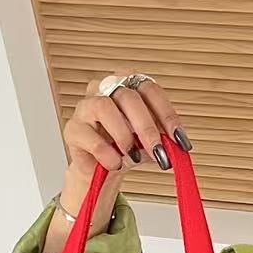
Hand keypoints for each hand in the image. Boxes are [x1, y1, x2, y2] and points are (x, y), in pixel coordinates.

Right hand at [58, 75, 189, 236]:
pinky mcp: (73, 128)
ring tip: (132, 155)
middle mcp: (105, 89)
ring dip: (123, 134)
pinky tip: (115, 164)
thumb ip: (161, 140)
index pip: (150, 89)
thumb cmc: (127, 147)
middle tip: (158, 151)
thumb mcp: (149, 143)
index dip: (166, 113)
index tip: (179, 138)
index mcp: (128, 85)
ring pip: (104, 107)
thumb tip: (176, 147)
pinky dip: (106, 152)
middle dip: (147, 127)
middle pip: (128, 97)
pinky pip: (89, 135)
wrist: (102, 167)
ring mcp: (86, 106)